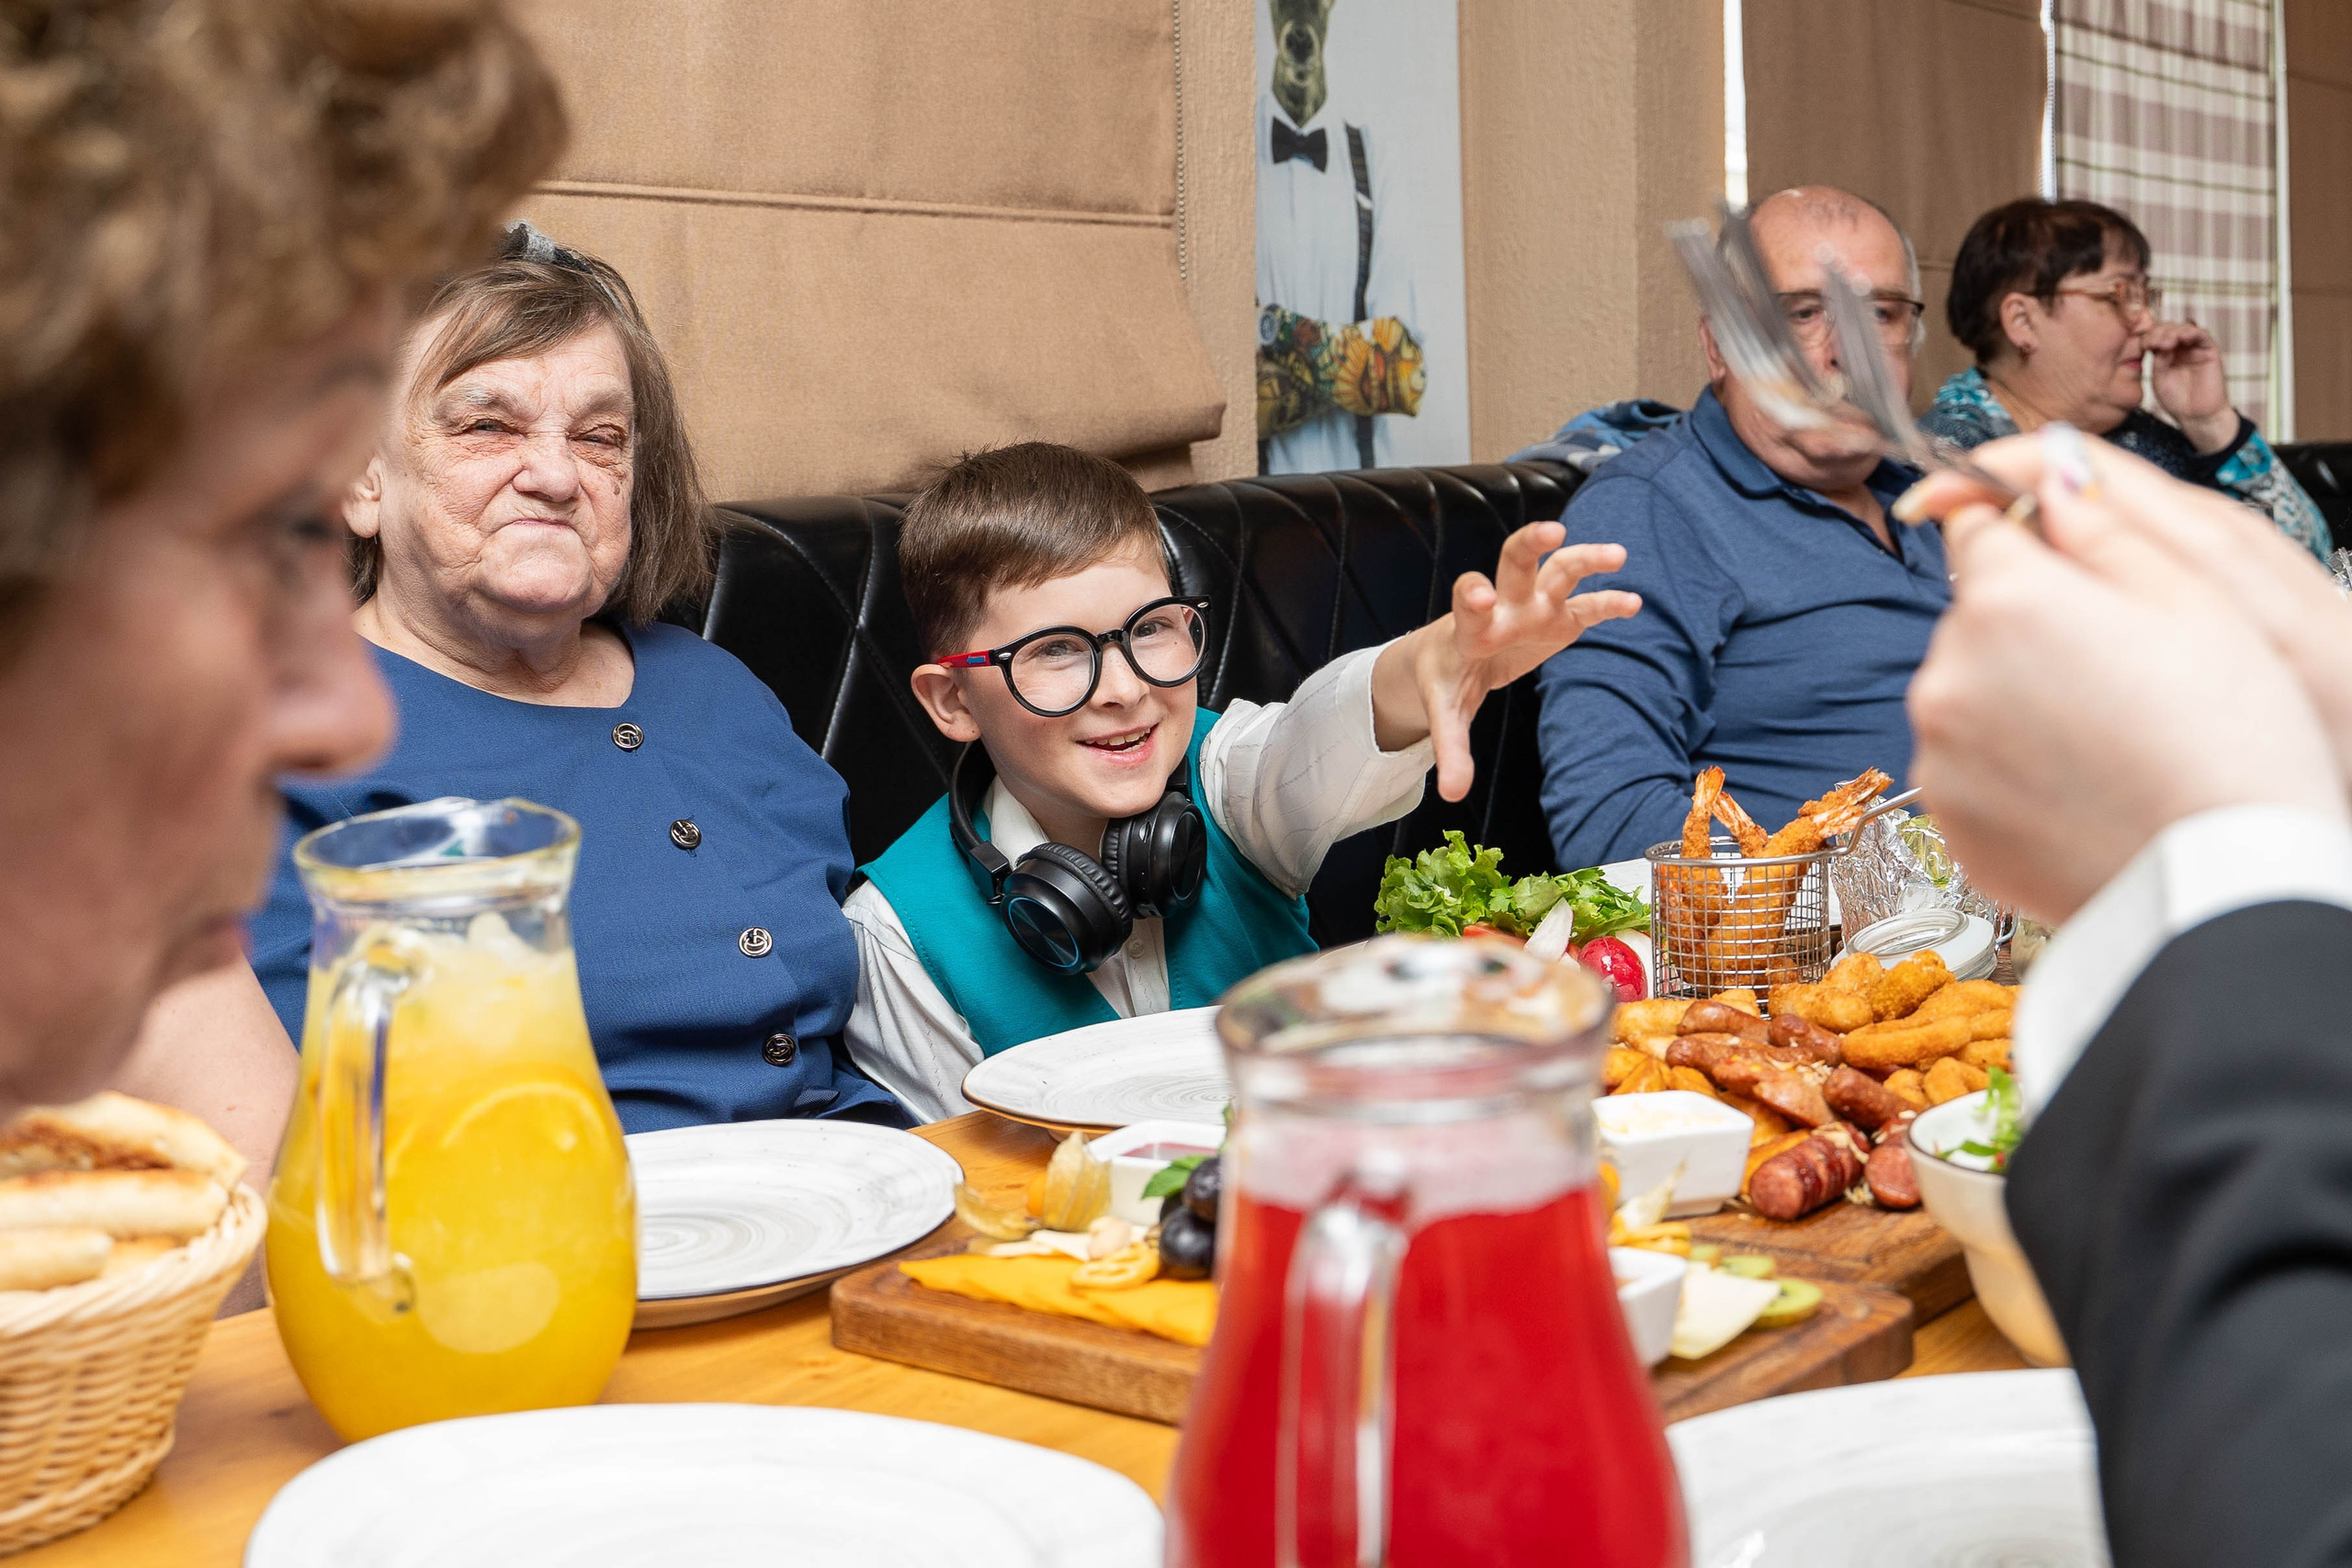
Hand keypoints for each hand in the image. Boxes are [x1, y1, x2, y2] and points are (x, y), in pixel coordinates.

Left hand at [1371, 523, 1640, 800]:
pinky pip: (1587, 605)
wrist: (1450, 655)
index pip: (1466, 603)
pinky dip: (1608, 602)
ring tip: (1618, 556)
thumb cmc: (1445, 679)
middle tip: (1551, 531)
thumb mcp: (1444, 713)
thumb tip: (1452, 794)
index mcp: (1468, 627)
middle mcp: (1502, 607)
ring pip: (1559, 572)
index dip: (1471, 596)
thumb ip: (1450, 749)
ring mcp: (1533, 607)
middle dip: (1529, 545)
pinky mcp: (1557, 618)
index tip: (1475, 593)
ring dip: (1586, 560)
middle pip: (1514, 564)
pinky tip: (1633, 603)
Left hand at [1901, 435, 2344, 921]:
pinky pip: (1966, 763)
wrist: (2218, 882)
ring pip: (1966, 688)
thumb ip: (2104, 521)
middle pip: (1973, 612)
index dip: (2028, 530)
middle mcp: (1949, 670)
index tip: (2065, 557)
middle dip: (2028, 621)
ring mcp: (1939, 750)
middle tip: (2115, 664)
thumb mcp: (2195, 595)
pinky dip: (2009, 764)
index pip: (1978, 520)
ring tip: (2105, 731)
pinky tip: (2080, 780)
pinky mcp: (1946, 815)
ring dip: (2016, 693)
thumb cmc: (2229, 740)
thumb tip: (2045, 468)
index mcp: (2008, 599)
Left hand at [2144, 320, 2237, 452]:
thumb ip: (2159, 359)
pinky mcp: (2210, 350)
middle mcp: (2180, 347)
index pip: (2155, 335)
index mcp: (2164, 353)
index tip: (2143, 345)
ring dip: (2173, 331)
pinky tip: (2182, 338)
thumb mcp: (2160, 377)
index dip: (2148, 336)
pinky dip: (2192, 333)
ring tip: (2166, 342)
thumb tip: (2158, 341)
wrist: (2196, 415)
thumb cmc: (2176, 400)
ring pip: (2184, 328)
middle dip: (2159, 332)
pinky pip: (2202, 335)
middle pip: (2168, 328)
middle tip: (2153, 343)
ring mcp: (2195, 348)